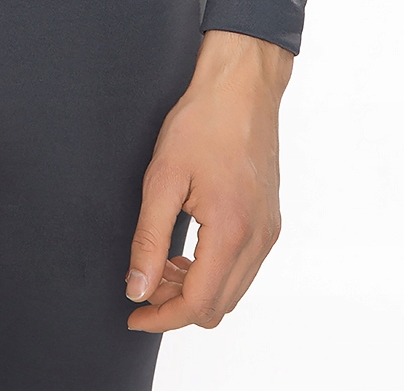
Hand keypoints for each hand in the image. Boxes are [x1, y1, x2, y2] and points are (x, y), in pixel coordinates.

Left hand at [124, 28, 292, 333]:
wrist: (242, 86)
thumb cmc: (202, 122)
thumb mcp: (162, 178)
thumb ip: (149, 239)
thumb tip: (137, 289)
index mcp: (232, 232)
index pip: (198, 303)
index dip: (161, 317)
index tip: (134, 313)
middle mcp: (258, 239)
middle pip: (218, 306)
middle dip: (176, 305)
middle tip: (143, 282)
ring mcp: (268, 231)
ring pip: (232, 290)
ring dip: (195, 289)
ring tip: (160, 262)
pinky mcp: (269, 220)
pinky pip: (243, 267)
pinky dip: (214, 271)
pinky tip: (186, 248)